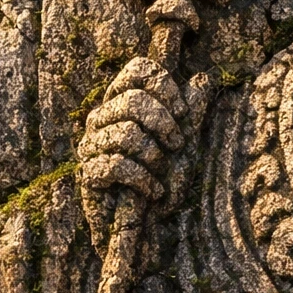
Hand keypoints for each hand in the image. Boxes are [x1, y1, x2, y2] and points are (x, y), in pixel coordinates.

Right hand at [78, 57, 207, 251]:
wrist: (150, 222)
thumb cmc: (165, 176)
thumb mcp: (186, 141)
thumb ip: (192, 110)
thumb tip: (203, 79)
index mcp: (123, 101)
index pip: (137, 70)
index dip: (164, 85)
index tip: (182, 111)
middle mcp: (102, 117)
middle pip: (133, 101)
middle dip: (165, 124)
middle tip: (177, 144)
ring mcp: (92, 144)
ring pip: (126, 134)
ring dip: (154, 157)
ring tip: (160, 171)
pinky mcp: (89, 173)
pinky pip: (116, 166)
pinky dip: (144, 180)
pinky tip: (153, 191)